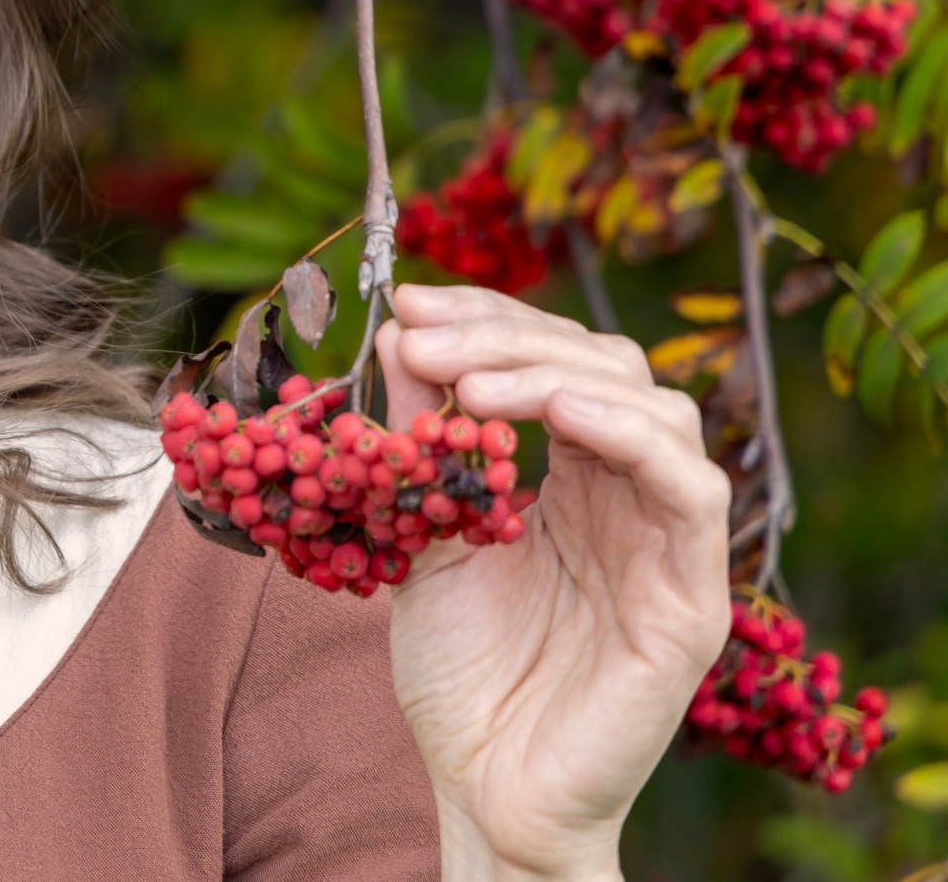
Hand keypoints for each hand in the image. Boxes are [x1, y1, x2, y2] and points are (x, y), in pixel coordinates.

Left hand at [380, 284, 730, 881]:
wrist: (485, 786)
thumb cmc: (461, 673)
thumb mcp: (422, 533)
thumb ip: (420, 441)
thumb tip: (397, 335)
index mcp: (572, 478)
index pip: (554, 360)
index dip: (490, 319)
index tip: (411, 302)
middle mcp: (628, 499)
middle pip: (604, 368)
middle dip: (510, 335)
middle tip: (427, 334)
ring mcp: (668, 544)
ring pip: (658, 411)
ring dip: (559, 375)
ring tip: (474, 381)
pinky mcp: (692, 598)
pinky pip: (691, 491)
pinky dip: (628, 435)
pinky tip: (558, 413)